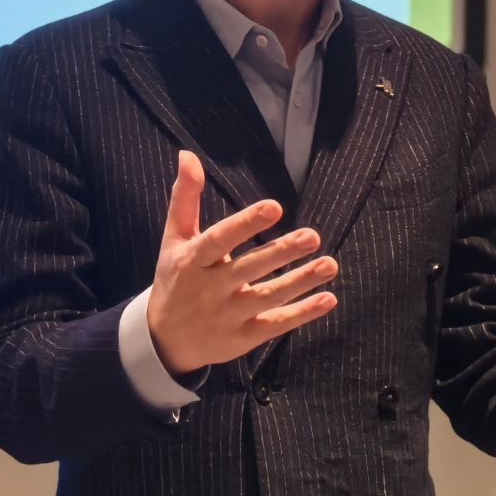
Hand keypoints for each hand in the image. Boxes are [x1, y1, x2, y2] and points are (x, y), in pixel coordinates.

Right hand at [144, 150, 336, 376]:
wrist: (165, 339)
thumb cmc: (175, 279)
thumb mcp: (173, 239)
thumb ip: (185, 198)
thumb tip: (187, 155)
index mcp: (193, 261)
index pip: (220, 239)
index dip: (246, 224)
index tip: (275, 207)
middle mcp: (210, 289)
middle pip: (249, 269)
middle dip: (281, 252)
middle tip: (313, 236)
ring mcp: (228, 316)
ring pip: (268, 297)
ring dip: (301, 282)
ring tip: (329, 264)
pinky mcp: (243, 337)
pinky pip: (276, 325)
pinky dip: (302, 314)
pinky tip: (328, 299)